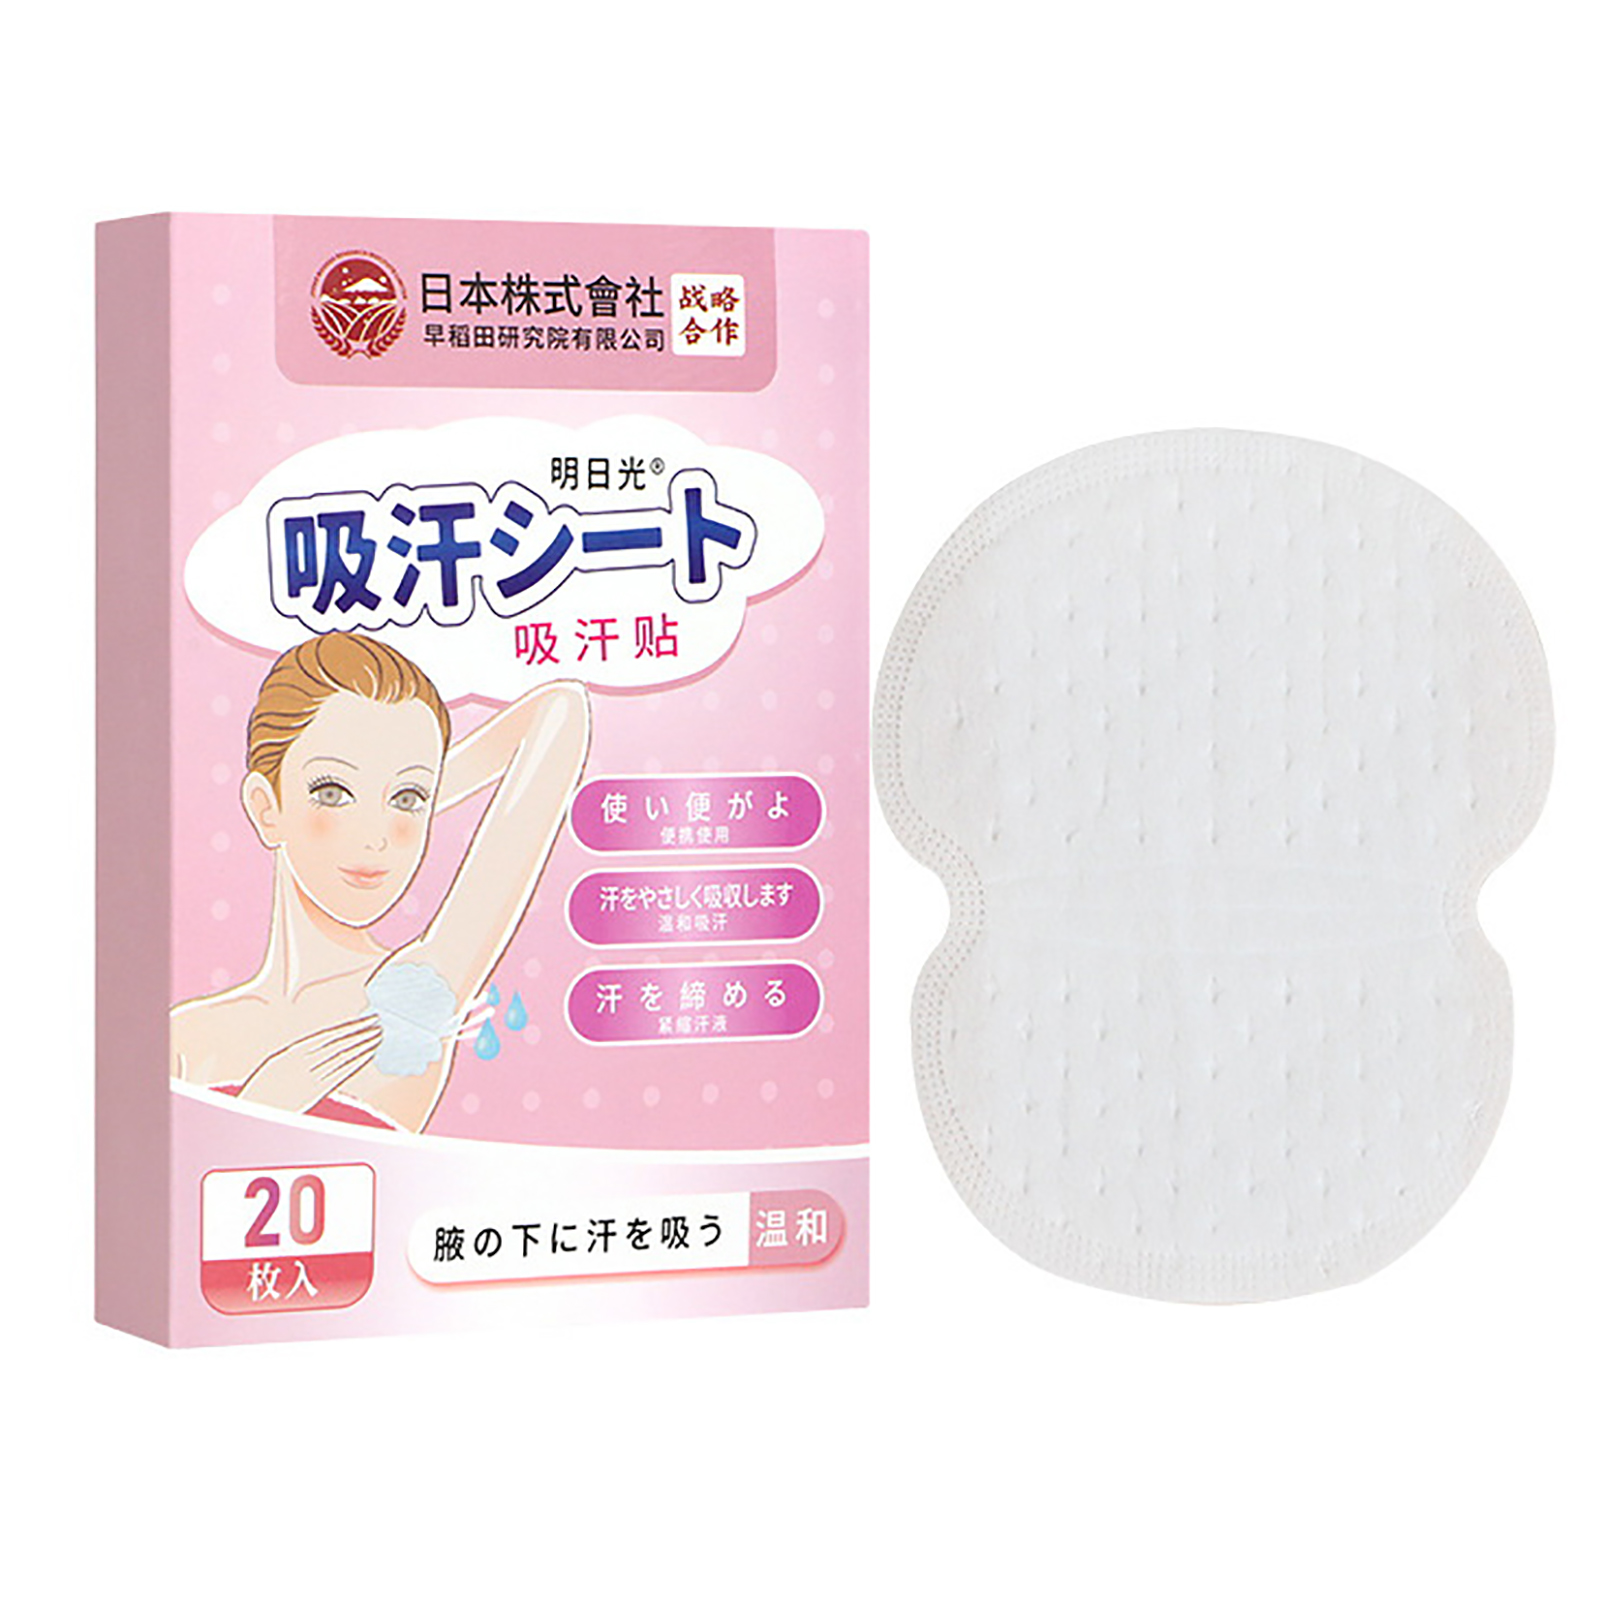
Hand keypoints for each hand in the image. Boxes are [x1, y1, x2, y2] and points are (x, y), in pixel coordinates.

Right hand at [237, 1016, 381, 1113]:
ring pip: (342, 1058)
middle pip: (338, 1045)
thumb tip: (325, 1042)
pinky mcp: (314, 1094)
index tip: (367, 1018)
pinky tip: (369, 1055)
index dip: (350, 1026)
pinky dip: (356, 1064)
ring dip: (362, 1046)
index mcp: (289, 1053)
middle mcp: (301, 1065)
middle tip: (380, 1022)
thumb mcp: (276, 1065)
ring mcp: (308, 1079)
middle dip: (360, 1033)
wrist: (251, 1114)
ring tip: (379, 1035)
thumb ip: (300, 1053)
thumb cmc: (263, 1090)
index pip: (328, 1036)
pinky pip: (339, 1076)